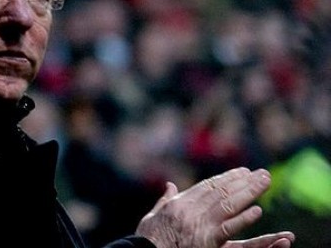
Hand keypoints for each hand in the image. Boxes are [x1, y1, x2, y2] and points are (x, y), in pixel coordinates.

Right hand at [134, 167, 294, 247]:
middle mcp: (189, 210)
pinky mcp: (206, 241)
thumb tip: (169, 185)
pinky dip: (243, 218)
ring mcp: (198, 225)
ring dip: (248, 192)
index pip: (207, 187)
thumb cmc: (147, 239)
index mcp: (179, 203)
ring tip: (264, 182)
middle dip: (243, 181)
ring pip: (228, 205)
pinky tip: (257, 210)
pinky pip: (228, 228)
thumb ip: (164, 200)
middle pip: (221, 192)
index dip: (227, 178)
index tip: (243, 172)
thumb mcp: (153, 216)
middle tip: (262, 173)